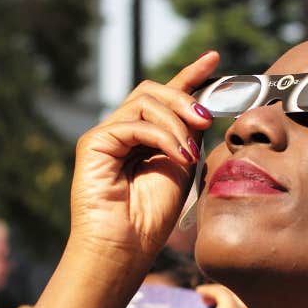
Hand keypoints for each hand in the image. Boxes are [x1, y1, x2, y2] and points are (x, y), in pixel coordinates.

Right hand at [68, 52, 217, 260]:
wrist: (124, 249)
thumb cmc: (151, 219)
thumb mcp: (181, 170)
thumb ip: (188, 138)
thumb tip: (201, 110)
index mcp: (144, 139)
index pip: (165, 97)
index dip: (190, 75)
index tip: (214, 59)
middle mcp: (122, 132)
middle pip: (154, 90)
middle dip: (185, 98)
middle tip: (206, 120)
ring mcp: (106, 135)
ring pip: (146, 100)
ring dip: (176, 122)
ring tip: (188, 152)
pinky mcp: (93, 143)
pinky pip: (134, 123)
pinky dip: (162, 136)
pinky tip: (177, 156)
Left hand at [177, 284, 256, 307]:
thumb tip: (221, 305)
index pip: (254, 307)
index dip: (237, 300)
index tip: (216, 303)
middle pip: (247, 296)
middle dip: (229, 293)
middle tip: (209, 300)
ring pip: (236, 292)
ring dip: (219, 290)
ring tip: (203, 297)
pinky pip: (223, 292)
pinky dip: (210, 290)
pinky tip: (199, 293)